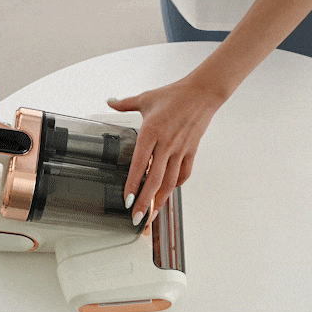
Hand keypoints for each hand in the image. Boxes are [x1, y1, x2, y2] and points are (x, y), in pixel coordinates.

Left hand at [108, 76, 225, 225]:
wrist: (202, 93)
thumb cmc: (175, 95)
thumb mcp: (146, 98)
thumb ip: (125, 104)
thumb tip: (110, 101)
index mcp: (151, 132)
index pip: (139, 164)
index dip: (133, 185)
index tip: (127, 200)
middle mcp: (166, 144)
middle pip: (154, 180)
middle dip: (145, 202)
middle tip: (137, 217)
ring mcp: (180, 149)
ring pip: (169, 181)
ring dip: (160, 199)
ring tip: (152, 213)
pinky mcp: (191, 151)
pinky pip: (184, 173)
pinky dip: (176, 184)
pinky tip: (169, 191)